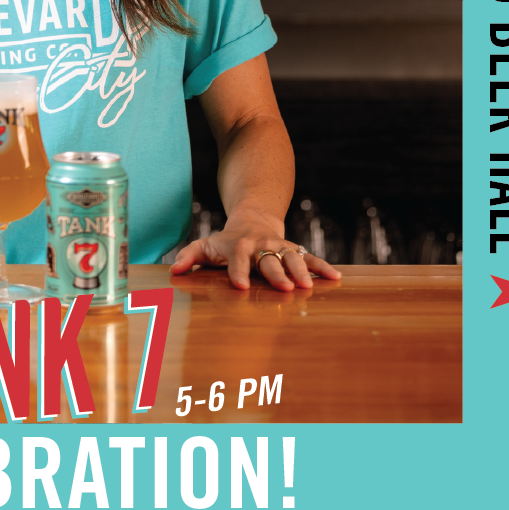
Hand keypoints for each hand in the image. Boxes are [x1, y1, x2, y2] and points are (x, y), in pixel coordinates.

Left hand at [169, 208, 340, 291]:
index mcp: (238, 245)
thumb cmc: (226, 242)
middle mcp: (261, 245)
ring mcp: (280, 246)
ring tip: (308, 286)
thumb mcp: (205, 246)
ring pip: (292, 257)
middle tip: (285, 288)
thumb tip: (173, 271)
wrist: (253, 221)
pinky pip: (311, 258)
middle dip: (276, 273)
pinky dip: (322, 267)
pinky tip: (335, 279)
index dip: (238, 272)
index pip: (237, 258)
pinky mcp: (295, 249)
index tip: (241, 287)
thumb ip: (189, 256)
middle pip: (269, 258)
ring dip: (301, 271)